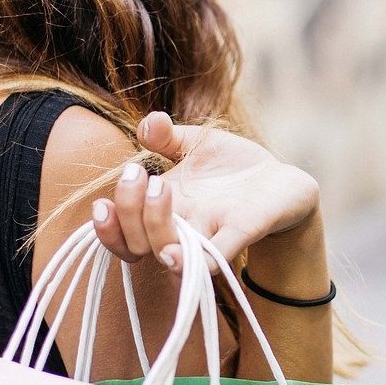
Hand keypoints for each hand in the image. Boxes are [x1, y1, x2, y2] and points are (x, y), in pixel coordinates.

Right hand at [90, 111, 320, 274]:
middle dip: (129, 210)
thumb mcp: (198, 144)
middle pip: (137, 242)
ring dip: (154, 226)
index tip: (103, 204)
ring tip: (159, 188)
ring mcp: (210, 233)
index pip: (122, 231)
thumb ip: (168, 136)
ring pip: (168, 251)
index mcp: (163, 207)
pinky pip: (214, 257)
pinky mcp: (242, 233)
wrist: (282, 182)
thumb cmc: (233, 167)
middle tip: (142, 176)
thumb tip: (148, 123)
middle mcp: (181, 227)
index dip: (106, 227)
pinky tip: (176, 255)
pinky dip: (194, 261)